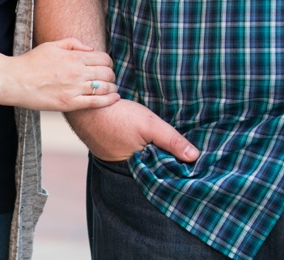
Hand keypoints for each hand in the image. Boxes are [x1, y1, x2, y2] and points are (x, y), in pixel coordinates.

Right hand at [2, 38, 119, 111]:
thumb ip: (73, 43)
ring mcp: (74, 89)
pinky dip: (109, 100)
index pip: (103, 58)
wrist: (15, 81)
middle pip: (107, 72)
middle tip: (109, 77)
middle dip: (111, 74)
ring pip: (105, 88)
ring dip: (112, 87)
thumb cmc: (31, 62)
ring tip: (112, 88)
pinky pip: (96, 103)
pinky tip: (115, 98)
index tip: (106, 65)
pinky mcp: (70, 104)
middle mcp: (77, 72)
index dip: (108, 62)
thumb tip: (91, 49)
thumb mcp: (51, 45)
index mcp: (74, 57)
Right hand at [65, 98, 198, 162]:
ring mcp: (120, 164)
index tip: (196, 166)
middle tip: (187, 157)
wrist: (87, 108)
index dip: (180, 169)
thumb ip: (172, 141)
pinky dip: (142, 151)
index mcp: (140, 169)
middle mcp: (129, 171)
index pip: (166, 175)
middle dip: (168, 164)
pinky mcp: (114, 155)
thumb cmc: (118, 116)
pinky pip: (134, 157)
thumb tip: (195, 156)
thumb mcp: (150, 125)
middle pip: (156, 170)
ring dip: (155, 156)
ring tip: (170, 149)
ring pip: (145, 163)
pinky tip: (148, 143)